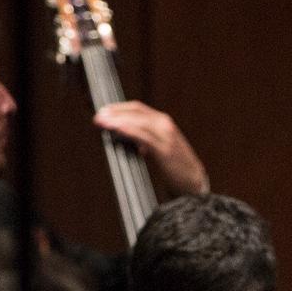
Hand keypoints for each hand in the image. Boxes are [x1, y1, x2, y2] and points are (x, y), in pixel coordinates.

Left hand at [92, 101, 208, 198]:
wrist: (193, 182)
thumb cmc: (176, 167)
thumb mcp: (160, 148)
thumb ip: (146, 141)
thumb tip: (128, 139)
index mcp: (163, 123)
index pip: (137, 108)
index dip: (118, 108)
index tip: (102, 112)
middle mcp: (165, 125)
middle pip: (136, 111)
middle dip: (114, 112)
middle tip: (98, 117)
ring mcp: (166, 136)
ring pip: (138, 122)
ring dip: (117, 120)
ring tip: (102, 122)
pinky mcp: (165, 150)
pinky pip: (143, 136)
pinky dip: (129, 131)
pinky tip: (117, 129)